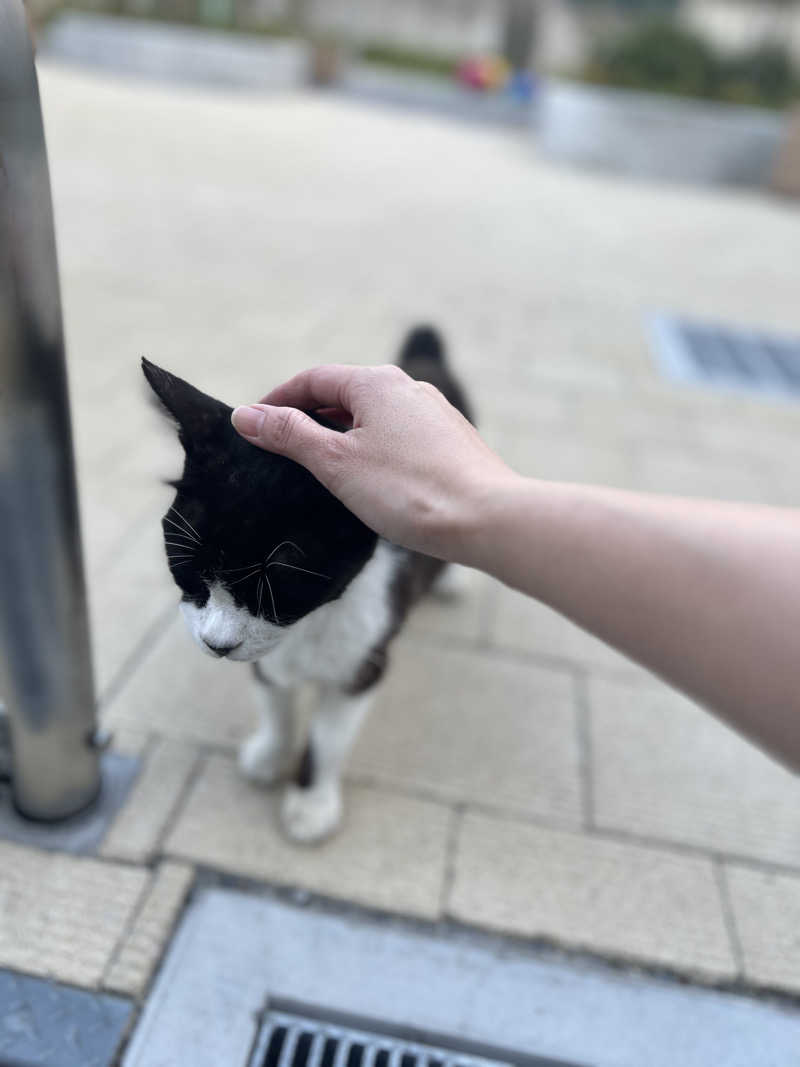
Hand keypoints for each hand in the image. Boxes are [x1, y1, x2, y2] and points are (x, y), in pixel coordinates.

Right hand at [231, 364, 516, 558]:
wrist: (488, 520)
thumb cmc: (409, 491)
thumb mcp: (336, 463)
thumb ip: (289, 435)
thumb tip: (245, 415)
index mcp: (377, 383)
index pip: (314, 379)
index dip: (279, 399)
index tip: (254, 424)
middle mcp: (409, 388)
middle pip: (345, 394)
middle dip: (310, 416)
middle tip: (280, 448)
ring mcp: (435, 415)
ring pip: (374, 416)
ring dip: (342, 434)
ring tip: (320, 467)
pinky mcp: (451, 442)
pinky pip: (399, 436)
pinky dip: (372, 448)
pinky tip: (369, 480)